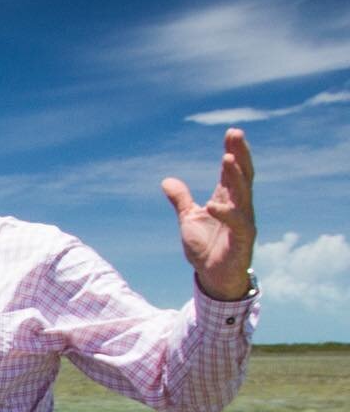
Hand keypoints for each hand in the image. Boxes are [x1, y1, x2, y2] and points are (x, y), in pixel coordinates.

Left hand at [162, 129, 255, 299]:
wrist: (213, 278)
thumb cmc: (206, 248)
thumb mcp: (189, 219)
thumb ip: (181, 200)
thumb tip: (167, 180)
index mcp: (227, 200)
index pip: (232, 172)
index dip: (233, 152)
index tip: (231, 133)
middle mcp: (239, 207)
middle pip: (243, 176)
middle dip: (240, 154)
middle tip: (235, 134)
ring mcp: (243, 222)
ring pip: (244, 195)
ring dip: (236, 177)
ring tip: (227, 159)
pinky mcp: (243, 240)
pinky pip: (238, 223)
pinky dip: (226, 213)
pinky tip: (212, 205)